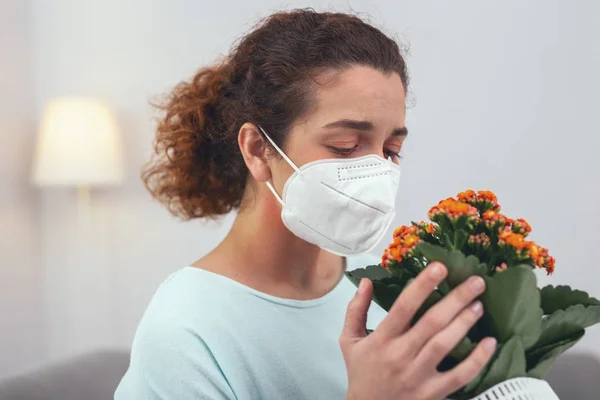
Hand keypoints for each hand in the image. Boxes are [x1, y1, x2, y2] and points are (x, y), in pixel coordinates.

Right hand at [340, 262, 496, 399]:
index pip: (403, 306)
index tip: (440, 267)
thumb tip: (366, 282)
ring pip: (445, 344)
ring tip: (479, 304)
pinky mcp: (433, 393)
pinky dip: (477, 360)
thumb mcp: (349, 340)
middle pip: (432, 322)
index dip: (423, 285)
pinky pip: (459, 375)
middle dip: (456, 299)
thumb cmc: (361, 372)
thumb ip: (356, 309)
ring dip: (465, 322)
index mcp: (382, 339)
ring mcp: (418, 375)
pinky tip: (490, 343)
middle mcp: (400, 355)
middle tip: (476, 282)